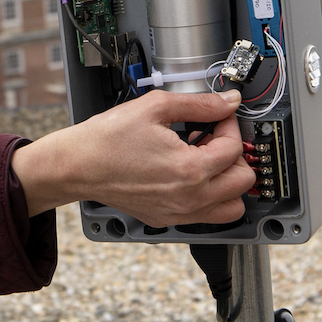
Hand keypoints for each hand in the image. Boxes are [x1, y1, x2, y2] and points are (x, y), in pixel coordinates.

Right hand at [11, 88, 256, 225]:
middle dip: (235, 155)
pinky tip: (192, 175)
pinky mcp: (168, 220)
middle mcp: (189, 198)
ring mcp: (179, 213)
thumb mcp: (156, 107)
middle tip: (215, 138)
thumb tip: (228, 102)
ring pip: (233, 207)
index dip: (229, 125)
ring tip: (209, 161)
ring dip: (230, 181)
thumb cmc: (108, 139)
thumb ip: (199, 103)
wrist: (77, 165)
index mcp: (190, 170)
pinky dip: (212, 197)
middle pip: (243, 181)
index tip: (218, 117)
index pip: (234, 149)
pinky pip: (208, 216)